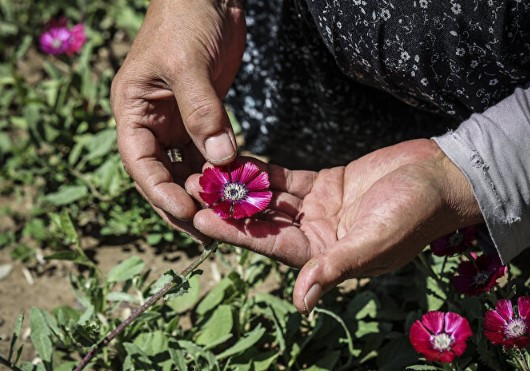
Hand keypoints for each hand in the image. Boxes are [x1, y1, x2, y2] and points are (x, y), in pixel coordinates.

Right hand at [111, 0, 244, 238]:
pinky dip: (223, 171)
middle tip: (211, 229)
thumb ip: (202, 113)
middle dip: (185, 202)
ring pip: (188, 168)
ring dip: (207, 191)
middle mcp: (152, 123)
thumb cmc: (186, 18)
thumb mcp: (189, 65)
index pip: (141, 162)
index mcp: (133, 110)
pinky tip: (239, 189)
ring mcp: (178, 123)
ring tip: (229, 216)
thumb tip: (220, 161)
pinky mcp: (203, 119)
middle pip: (164, 174)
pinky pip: (210, 154)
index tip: (187, 213)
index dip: (160, 192)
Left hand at [186, 139, 482, 311]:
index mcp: (326, 257)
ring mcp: (320, 210)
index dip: (236, 232)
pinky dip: (265, 170)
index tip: (202, 217)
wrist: (440, 177)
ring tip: (205, 171)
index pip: (271, 246)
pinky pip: (288, 178)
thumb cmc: (414, 214)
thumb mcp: (375, 242)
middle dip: (230, 206)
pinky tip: (239, 160)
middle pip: (264, 222)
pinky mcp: (326, 184)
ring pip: (271, 199)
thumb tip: (302, 303)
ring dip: (241, 186)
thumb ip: (337, 268)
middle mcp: (318, 236)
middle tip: (192, 188)